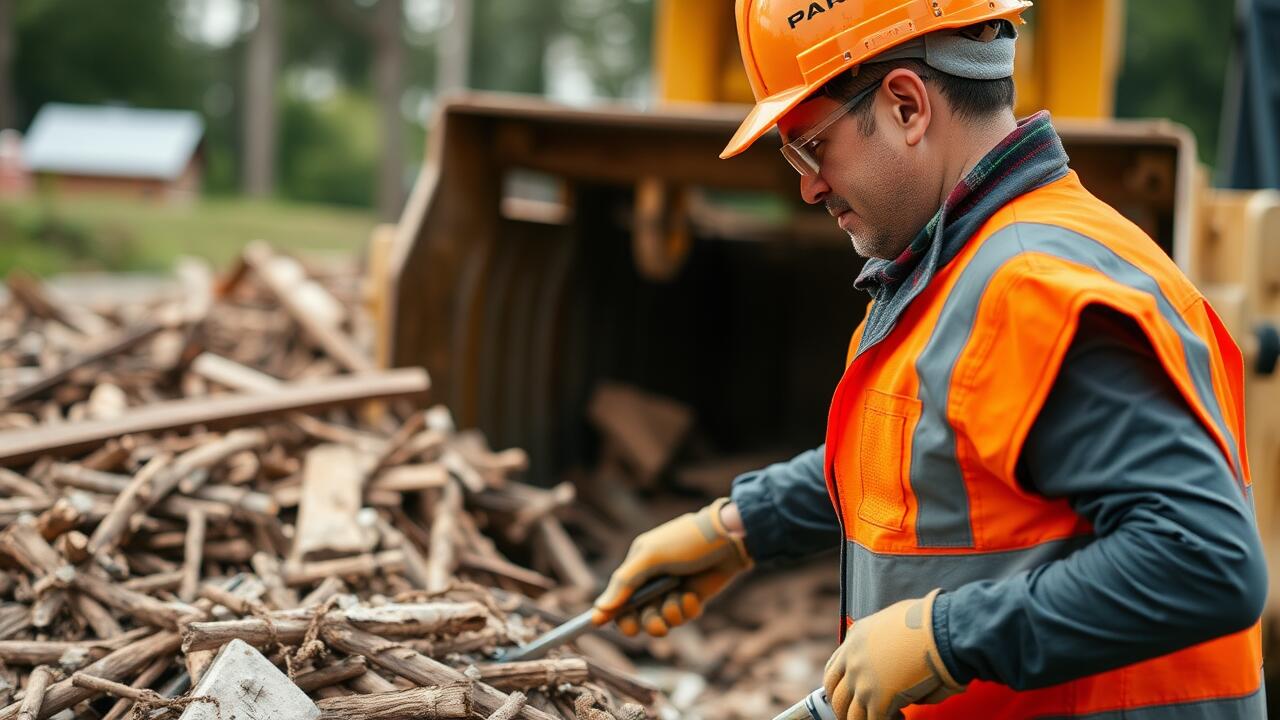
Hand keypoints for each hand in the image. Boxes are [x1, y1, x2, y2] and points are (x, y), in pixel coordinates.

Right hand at [591, 498, 751, 636]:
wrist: (728, 538)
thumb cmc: (687, 541)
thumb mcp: (651, 557)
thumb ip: (624, 583)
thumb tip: (599, 609)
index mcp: (638, 566)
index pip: (618, 597)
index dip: (611, 613)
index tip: (602, 626)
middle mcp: (653, 581)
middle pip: (639, 616)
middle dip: (647, 622)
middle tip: (657, 624)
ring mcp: (673, 590)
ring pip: (662, 619)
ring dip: (671, 614)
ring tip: (680, 599)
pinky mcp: (692, 597)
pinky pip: (683, 616)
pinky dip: (687, 609)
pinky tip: (693, 595)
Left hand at [824, 589, 962, 719]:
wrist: (940, 628)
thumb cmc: (928, 622)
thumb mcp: (892, 622)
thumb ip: (885, 645)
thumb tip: (895, 667)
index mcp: (855, 639)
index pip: (834, 670)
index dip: (841, 686)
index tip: (851, 693)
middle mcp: (853, 661)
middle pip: (835, 694)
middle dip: (846, 707)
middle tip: (861, 712)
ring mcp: (862, 682)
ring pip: (849, 713)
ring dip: (861, 719)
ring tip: (881, 718)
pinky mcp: (878, 700)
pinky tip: (901, 718)